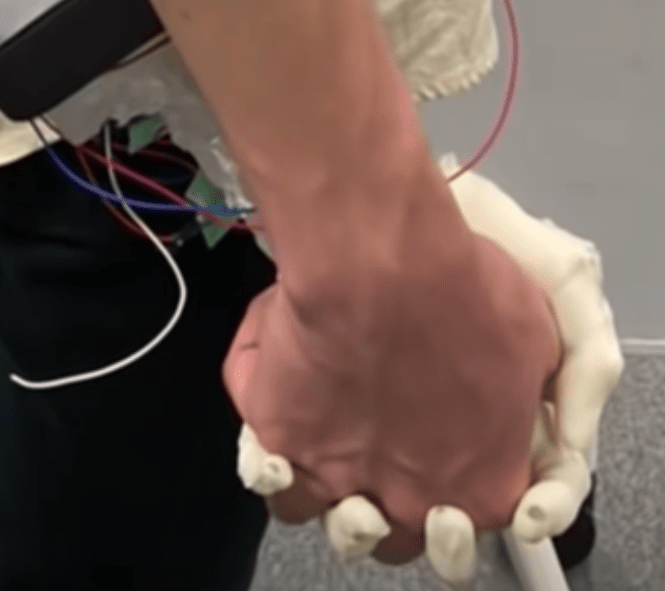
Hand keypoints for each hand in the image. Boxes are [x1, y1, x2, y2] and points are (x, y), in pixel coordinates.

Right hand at [222, 157, 622, 585]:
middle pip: (393, 537)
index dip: (452, 488)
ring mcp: (340, 480)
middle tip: (380, 449)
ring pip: (324, 516)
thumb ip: (520, 390)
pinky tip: (279, 420)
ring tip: (322, 437)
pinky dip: (269, 456)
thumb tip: (510, 391)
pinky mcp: (283, 445)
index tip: (443, 456)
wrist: (383, 268)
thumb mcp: (537, 340)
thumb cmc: (461, 292)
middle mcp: (409, 499)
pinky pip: (267, 473)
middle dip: (386, 503)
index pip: (471, 523)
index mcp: (482, 484)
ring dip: (322, 489)